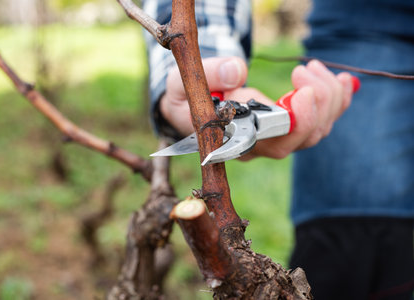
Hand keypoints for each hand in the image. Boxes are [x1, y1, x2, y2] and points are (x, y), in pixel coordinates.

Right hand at [159, 57, 354, 158]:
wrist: (188, 105)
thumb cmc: (184, 97)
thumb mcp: (182, 82)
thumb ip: (208, 74)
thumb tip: (238, 72)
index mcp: (236, 139)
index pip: (275, 140)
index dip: (297, 120)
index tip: (303, 91)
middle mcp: (261, 144)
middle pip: (304, 137)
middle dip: (319, 103)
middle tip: (307, 70)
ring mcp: (276, 137)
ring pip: (318, 130)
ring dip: (329, 97)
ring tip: (314, 68)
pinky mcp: (286, 126)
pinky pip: (321, 121)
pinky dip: (337, 101)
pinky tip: (341, 81)